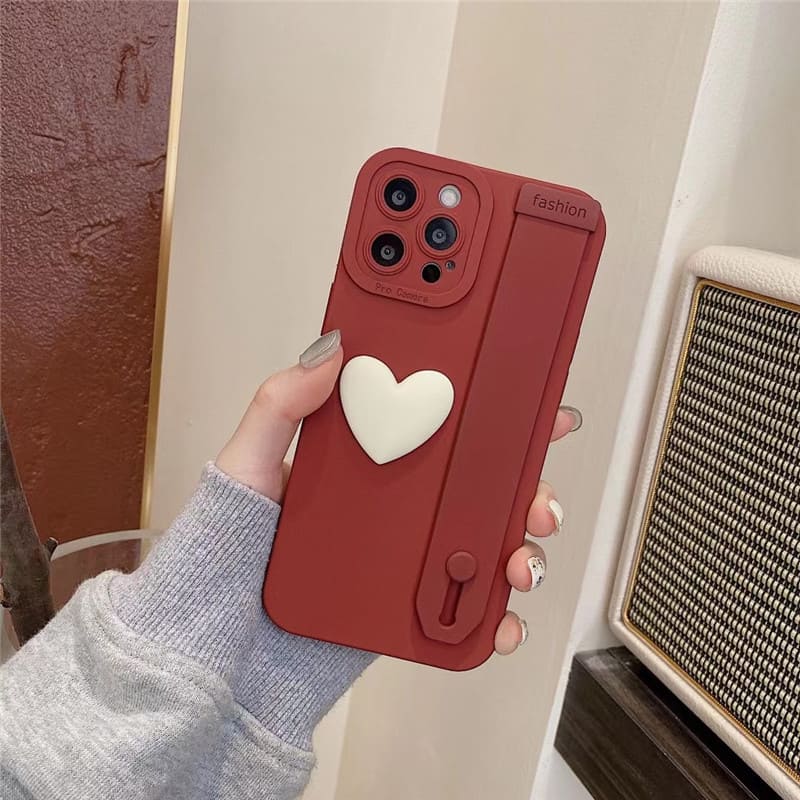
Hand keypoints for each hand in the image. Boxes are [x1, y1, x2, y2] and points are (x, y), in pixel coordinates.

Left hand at [216, 330, 581, 656]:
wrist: (221, 646)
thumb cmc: (227, 548)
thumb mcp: (245, 465)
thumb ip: (280, 406)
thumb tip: (331, 348)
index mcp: (368, 458)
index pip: (435, 423)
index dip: (486, 410)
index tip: (526, 398)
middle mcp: (396, 503)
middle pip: (476, 484)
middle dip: (521, 486)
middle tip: (536, 496)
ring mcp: (406, 556)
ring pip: (482, 541)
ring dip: (519, 546)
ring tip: (518, 561)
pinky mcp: (407, 605)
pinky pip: (463, 606)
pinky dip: (495, 613)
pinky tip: (502, 617)